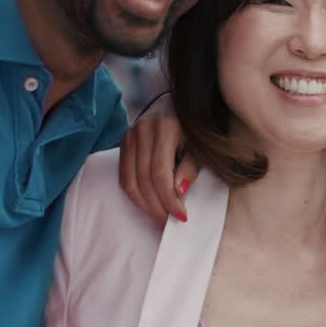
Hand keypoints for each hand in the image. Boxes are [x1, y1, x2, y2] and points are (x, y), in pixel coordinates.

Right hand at [118, 93, 199, 222]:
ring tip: (161, 217)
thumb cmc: (197, 128)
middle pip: (144, 179)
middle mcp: (143, 128)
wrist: (183, 104)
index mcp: (165, 126)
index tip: (182, 216)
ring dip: (145, 204)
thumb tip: (178, 192)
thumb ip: (191, 166)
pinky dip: (135, 194)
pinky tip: (149, 205)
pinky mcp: (124, 142)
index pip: (160, 173)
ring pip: (131, 180)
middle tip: (170, 222)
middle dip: (158, 205)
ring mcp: (130, 134)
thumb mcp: (201, 145)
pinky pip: (124, 176)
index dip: (169, 199)